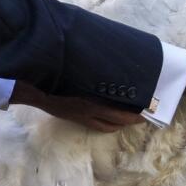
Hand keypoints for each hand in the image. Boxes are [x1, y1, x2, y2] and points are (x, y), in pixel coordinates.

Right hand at [11, 81, 142, 132]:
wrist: (35, 89)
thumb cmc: (60, 77)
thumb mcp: (82, 73)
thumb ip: (99, 71)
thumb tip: (116, 58)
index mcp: (92, 103)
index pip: (122, 114)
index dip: (138, 115)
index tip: (150, 108)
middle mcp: (89, 114)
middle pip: (118, 122)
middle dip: (134, 119)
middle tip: (146, 112)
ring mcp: (82, 118)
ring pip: (109, 126)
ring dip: (122, 122)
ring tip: (133, 115)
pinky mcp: (76, 119)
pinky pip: (98, 126)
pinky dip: (109, 123)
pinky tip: (113, 117)